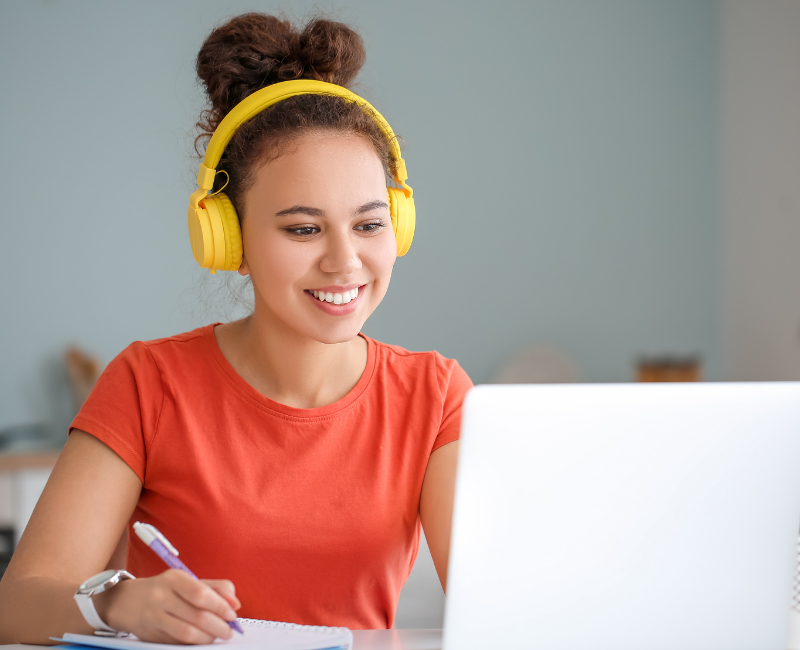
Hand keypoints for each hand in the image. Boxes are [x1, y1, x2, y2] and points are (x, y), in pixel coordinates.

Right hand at [93, 569, 240, 642]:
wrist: (126, 601)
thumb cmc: (165, 589)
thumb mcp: (187, 581)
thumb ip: (215, 587)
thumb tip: (235, 603)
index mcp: (173, 579)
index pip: (200, 593)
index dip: (220, 606)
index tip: (232, 614)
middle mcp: (161, 597)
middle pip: (196, 615)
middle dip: (218, 626)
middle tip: (229, 630)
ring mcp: (154, 617)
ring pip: (187, 633)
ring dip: (208, 637)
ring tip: (218, 636)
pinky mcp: (150, 635)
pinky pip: (177, 642)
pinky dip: (194, 643)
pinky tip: (202, 639)